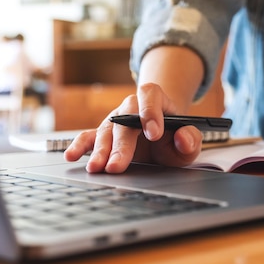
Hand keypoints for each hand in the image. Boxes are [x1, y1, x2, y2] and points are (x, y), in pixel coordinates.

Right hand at [64, 83, 202, 172]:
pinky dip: (79, 146)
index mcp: (155, 100)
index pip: (150, 96)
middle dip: (120, 145)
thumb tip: (184, 138)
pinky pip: (89, 137)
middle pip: (124, 119)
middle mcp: (131, 107)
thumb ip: (191, 139)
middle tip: (118, 165)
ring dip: (100, 151)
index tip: (153, 134)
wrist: (162, 137)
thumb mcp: (189, 140)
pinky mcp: (103, 134)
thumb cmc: (174, 137)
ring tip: (96, 168)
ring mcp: (115, 120)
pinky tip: (71, 156)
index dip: (150, 112)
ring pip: (105, 131)